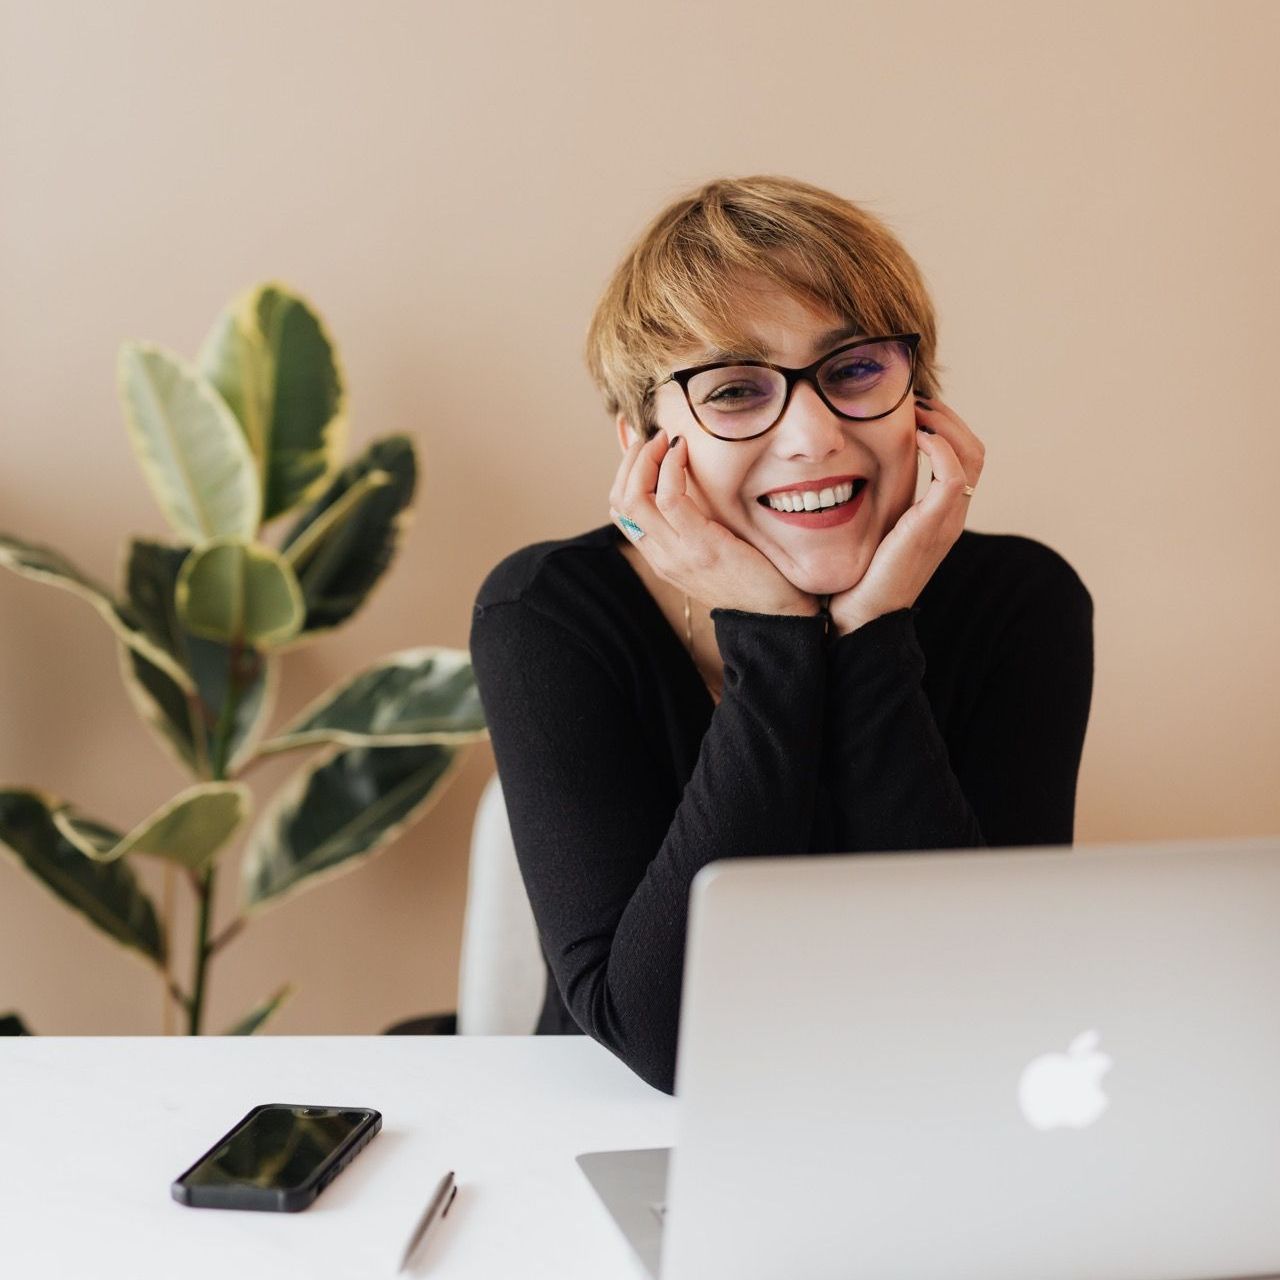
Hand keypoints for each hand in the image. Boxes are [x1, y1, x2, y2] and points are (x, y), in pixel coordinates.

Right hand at [609, 430, 818, 616]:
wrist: (778, 614)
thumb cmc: (755, 576)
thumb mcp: (714, 547)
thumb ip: (697, 522)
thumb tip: (692, 482)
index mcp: (661, 557)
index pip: (621, 511)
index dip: (624, 472)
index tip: (644, 447)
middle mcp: (661, 557)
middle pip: (619, 501)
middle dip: (630, 460)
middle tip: (652, 437)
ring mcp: (677, 554)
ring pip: (634, 497)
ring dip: (646, 458)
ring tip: (665, 439)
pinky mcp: (701, 546)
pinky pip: (669, 498)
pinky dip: (671, 467)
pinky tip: (683, 451)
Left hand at [828, 395, 984, 635]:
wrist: (859, 618)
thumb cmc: (856, 577)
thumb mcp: (869, 529)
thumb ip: (874, 501)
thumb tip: (847, 468)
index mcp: (939, 515)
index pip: (963, 455)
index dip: (944, 424)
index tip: (911, 406)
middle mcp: (951, 516)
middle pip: (975, 449)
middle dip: (948, 416)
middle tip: (914, 399)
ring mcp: (946, 522)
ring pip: (971, 455)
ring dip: (945, 423)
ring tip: (915, 409)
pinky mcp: (933, 527)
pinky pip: (954, 476)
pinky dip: (940, 447)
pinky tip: (914, 436)